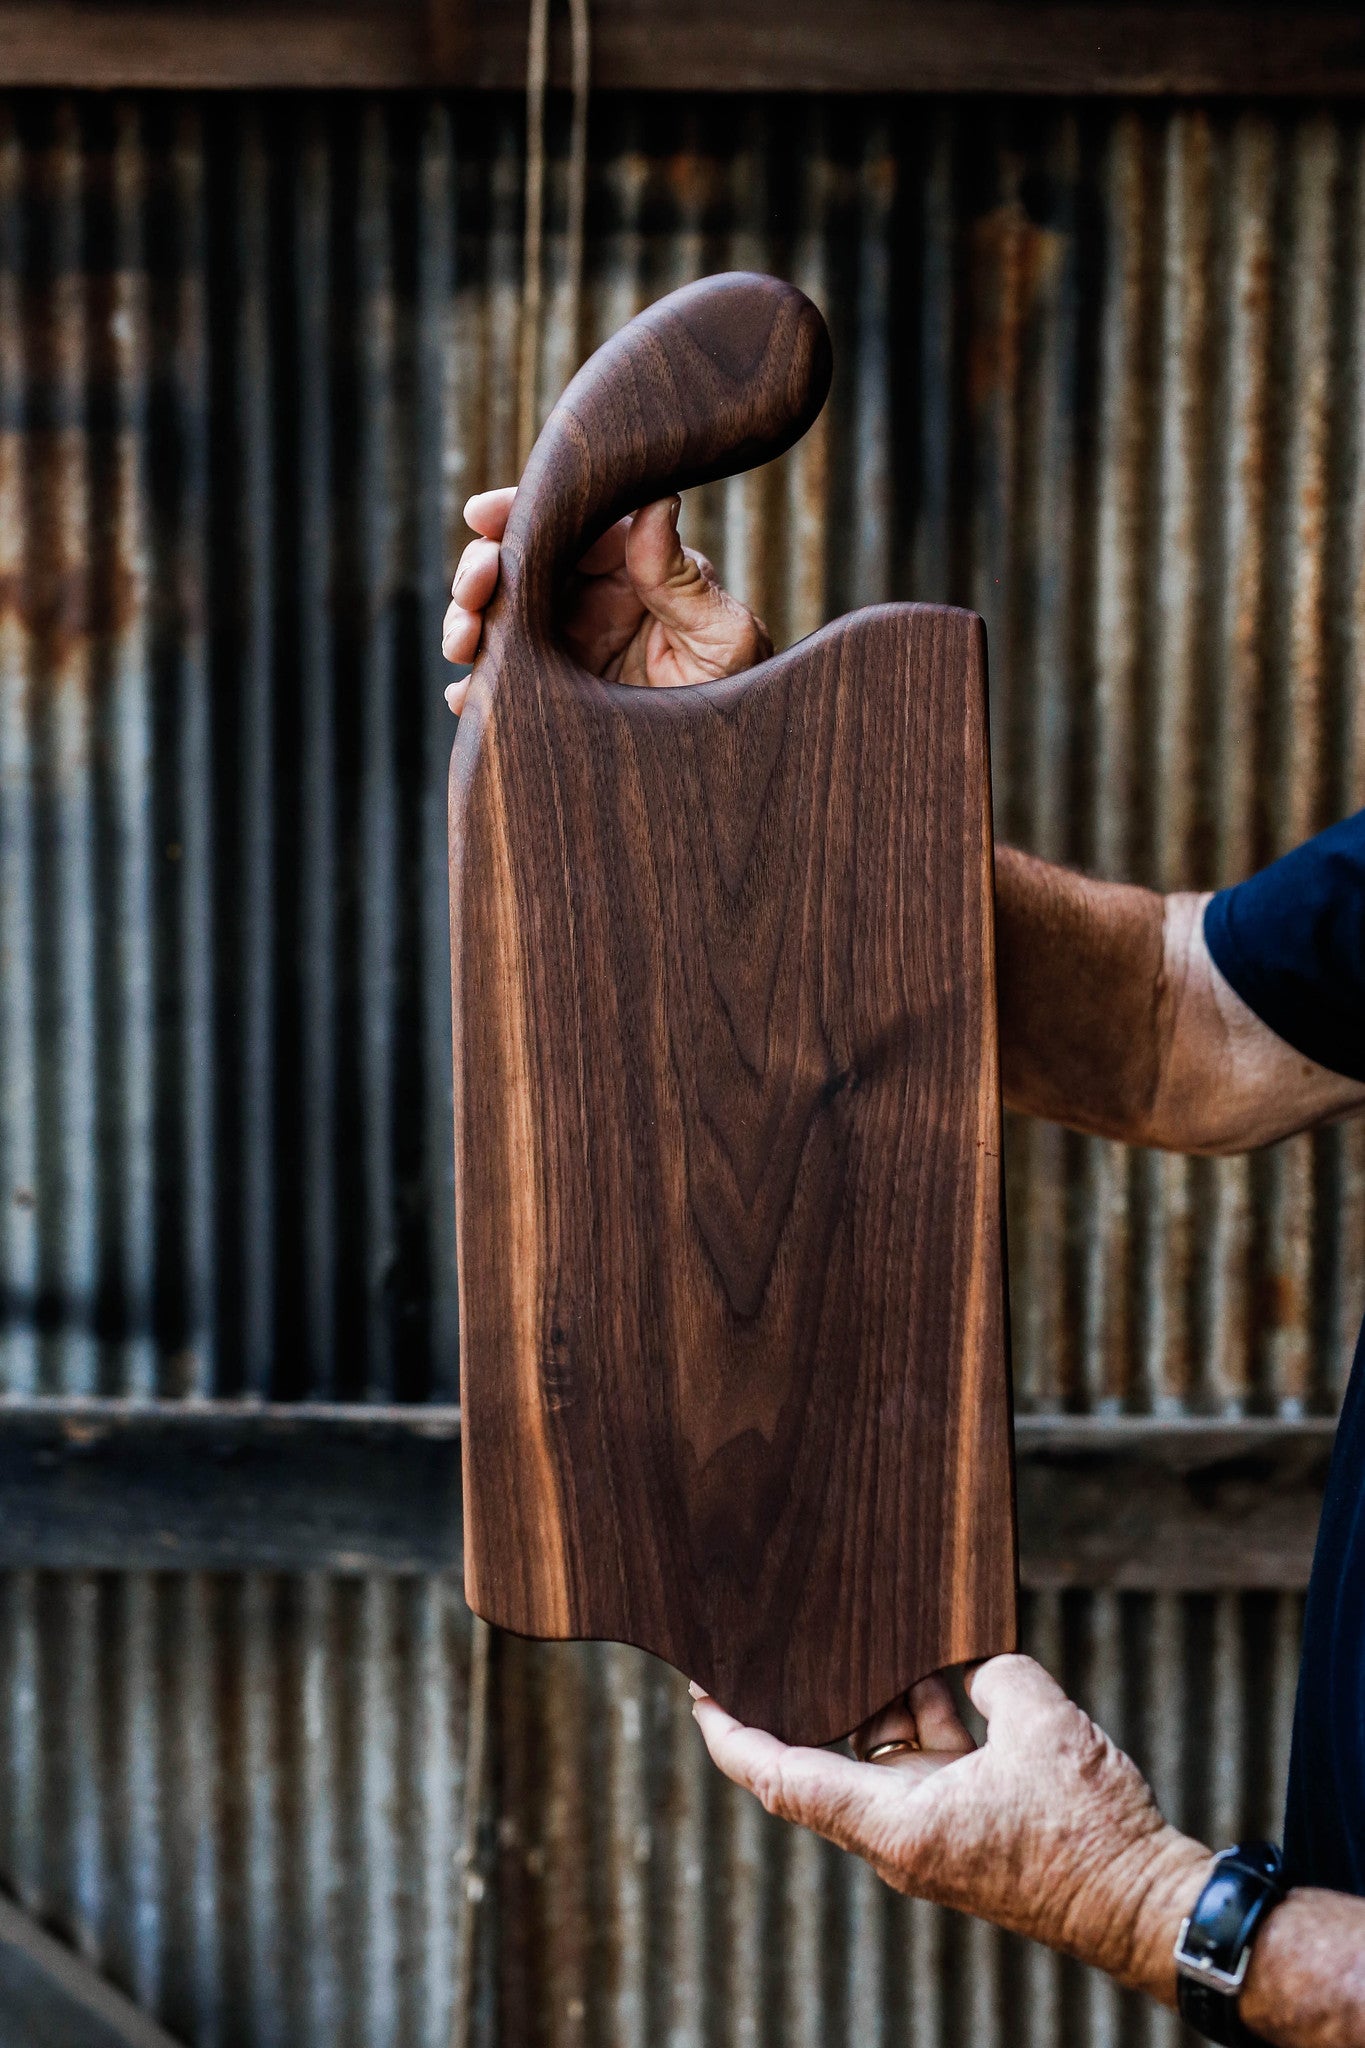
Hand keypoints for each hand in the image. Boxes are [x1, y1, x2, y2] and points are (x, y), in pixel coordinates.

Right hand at [441, 487, 770, 713]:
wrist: (728, 771)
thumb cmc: (740, 695)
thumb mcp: (724, 638)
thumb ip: (683, 579)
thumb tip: (657, 504)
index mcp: (633, 570)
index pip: (571, 524)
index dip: (521, 511)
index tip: (483, 514)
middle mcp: (593, 602)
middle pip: (521, 566)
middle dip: (483, 569)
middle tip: (473, 588)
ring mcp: (565, 648)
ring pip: (500, 620)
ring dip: (469, 623)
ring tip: (462, 643)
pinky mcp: (549, 695)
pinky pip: (501, 684)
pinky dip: (474, 690)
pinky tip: (466, 699)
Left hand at [691, 1654, 1210, 2002]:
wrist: (1145, 1905)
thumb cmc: (1090, 1835)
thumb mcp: (1040, 1723)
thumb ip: (991, 1672)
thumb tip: (968, 1656)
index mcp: (895, 1825)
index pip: (782, 1779)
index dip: (732, 1736)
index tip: (700, 1692)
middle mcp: (899, 1835)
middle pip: (825, 1757)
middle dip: (810, 1695)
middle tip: (781, 1636)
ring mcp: (930, 1832)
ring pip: (881, 1753)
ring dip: (884, 1696)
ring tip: (887, 1634)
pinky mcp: (964, 1825)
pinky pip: (925, 1762)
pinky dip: (927, 1716)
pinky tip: (944, 1667)